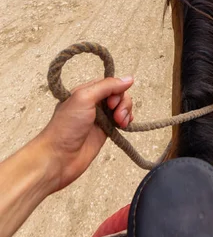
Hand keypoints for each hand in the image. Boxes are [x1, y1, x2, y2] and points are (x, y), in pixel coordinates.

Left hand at [37, 76, 133, 192]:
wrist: (59, 157)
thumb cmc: (66, 127)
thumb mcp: (84, 98)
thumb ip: (107, 86)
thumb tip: (129, 78)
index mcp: (86, 91)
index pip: (110, 83)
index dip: (116, 90)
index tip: (112, 102)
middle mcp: (94, 102)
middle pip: (118, 94)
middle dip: (122, 102)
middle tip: (116, 114)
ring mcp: (100, 117)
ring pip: (121, 106)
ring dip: (125, 112)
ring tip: (120, 122)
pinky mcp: (105, 131)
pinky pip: (121, 120)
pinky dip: (126, 120)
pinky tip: (124, 125)